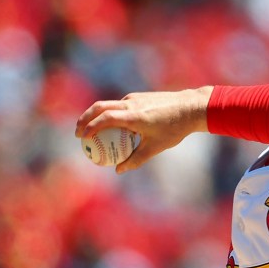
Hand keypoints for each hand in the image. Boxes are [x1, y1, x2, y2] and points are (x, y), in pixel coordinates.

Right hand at [74, 87, 213, 173]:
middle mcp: (130, 104)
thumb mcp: (155, 147)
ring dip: (96, 115)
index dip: (90, 127)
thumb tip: (118, 170)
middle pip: (100, 107)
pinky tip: (111, 127)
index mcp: (133, 116)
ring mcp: (134, 99)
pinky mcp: (138, 97)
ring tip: (90, 130)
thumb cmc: (174, 129)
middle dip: (84, 118)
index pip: (104, 119)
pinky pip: (119, 106)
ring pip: (108, 105)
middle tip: (78, 134)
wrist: (190, 107)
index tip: (81, 138)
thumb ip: (136, 159)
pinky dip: (109, 114)